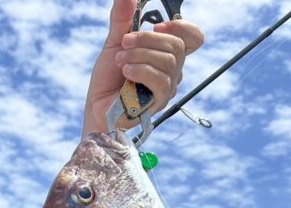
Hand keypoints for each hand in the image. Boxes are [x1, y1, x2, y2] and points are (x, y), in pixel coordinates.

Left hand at [82, 0, 203, 135]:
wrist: (96, 105)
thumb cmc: (108, 78)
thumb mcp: (115, 43)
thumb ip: (122, 20)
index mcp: (166, 53)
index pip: (193, 38)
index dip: (182, 27)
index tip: (156, 26)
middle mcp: (173, 70)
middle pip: (177, 45)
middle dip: (147, 39)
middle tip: (124, 43)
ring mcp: (168, 87)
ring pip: (168, 61)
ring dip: (139, 55)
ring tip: (120, 61)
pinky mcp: (161, 102)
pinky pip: (161, 80)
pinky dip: (141, 70)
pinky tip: (126, 72)